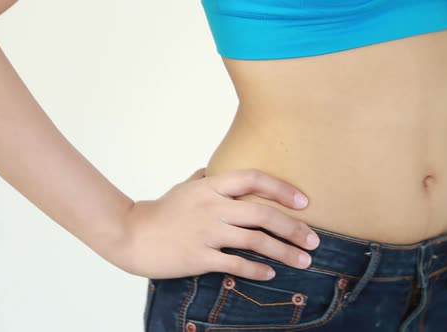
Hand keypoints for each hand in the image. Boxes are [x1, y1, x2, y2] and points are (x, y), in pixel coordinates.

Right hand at [114, 167, 319, 280]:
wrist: (132, 235)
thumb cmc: (160, 211)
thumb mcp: (183, 188)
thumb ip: (203, 178)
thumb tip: (213, 170)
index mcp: (211, 187)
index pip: (253, 179)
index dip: (281, 188)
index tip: (303, 201)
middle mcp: (213, 207)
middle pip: (262, 213)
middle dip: (293, 227)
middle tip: (314, 240)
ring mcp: (207, 232)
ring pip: (255, 240)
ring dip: (284, 252)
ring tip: (303, 261)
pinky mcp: (200, 256)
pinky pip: (235, 263)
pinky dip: (256, 269)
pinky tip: (270, 273)